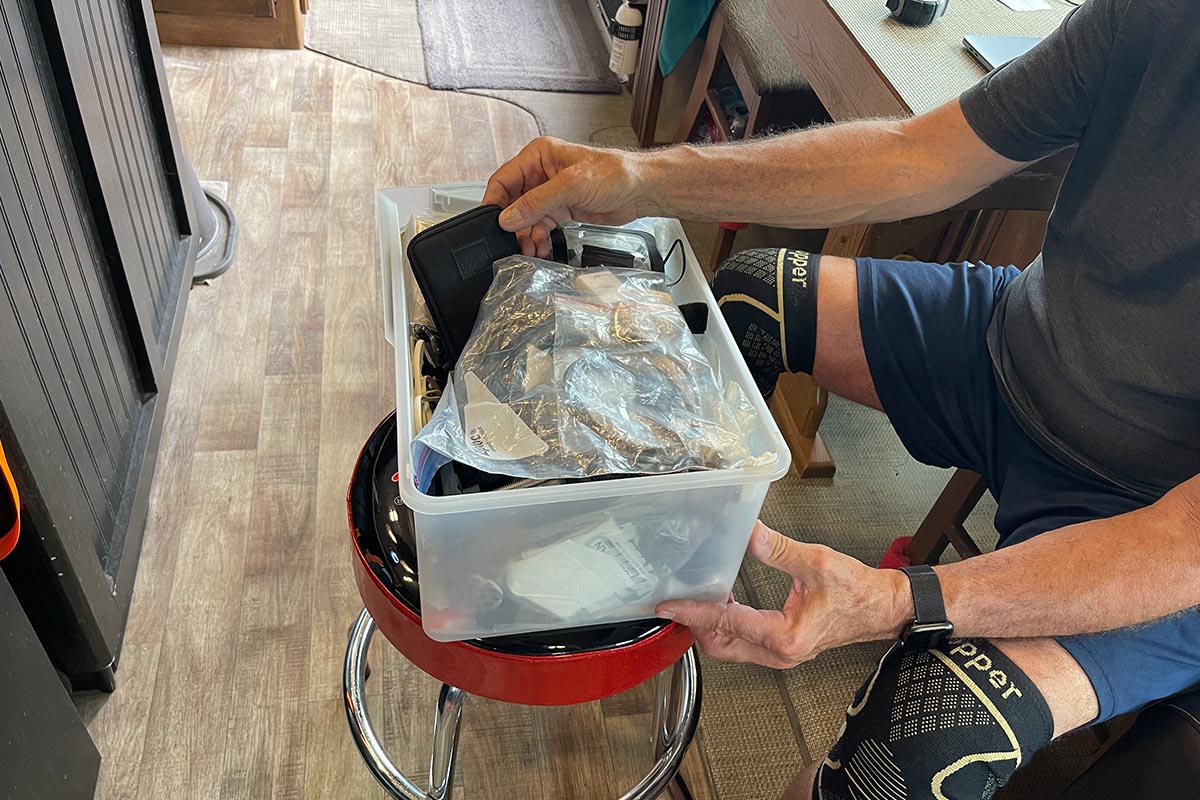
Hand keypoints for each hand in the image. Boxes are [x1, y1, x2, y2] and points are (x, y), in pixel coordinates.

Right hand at [482, 137, 653, 256]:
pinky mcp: (561, 210)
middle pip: (512, 202)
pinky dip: (539, 239)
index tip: (490, 223)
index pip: (504, 179)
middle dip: (512, 225)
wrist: (640, 191)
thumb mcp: (571, 186)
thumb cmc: (615, 174)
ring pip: (525, 218)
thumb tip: (509, 217)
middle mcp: (542, 173)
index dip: (494, 202)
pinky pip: (540, 227)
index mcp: (539, 156)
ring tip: (529, 249)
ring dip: (525, 236)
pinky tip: (541, 248)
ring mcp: (551, 193)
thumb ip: (537, 202)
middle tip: (512, 242)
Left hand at [656, 522, 912, 668]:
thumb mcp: (817, 562)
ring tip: (696, 598)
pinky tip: (722, 603)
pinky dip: (727, 626)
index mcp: (785, 636)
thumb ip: (778, 548)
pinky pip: (744, 644)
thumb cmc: (858, 591)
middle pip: (720, 645)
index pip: (726, 624)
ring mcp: (782, 655)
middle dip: (695, 624)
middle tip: (677, 600)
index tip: (669, 605)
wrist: (883, 608)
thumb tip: (748, 531)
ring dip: (710, 626)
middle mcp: (780, 652)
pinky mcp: (784, 649)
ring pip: (730, 648)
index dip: (694, 612)